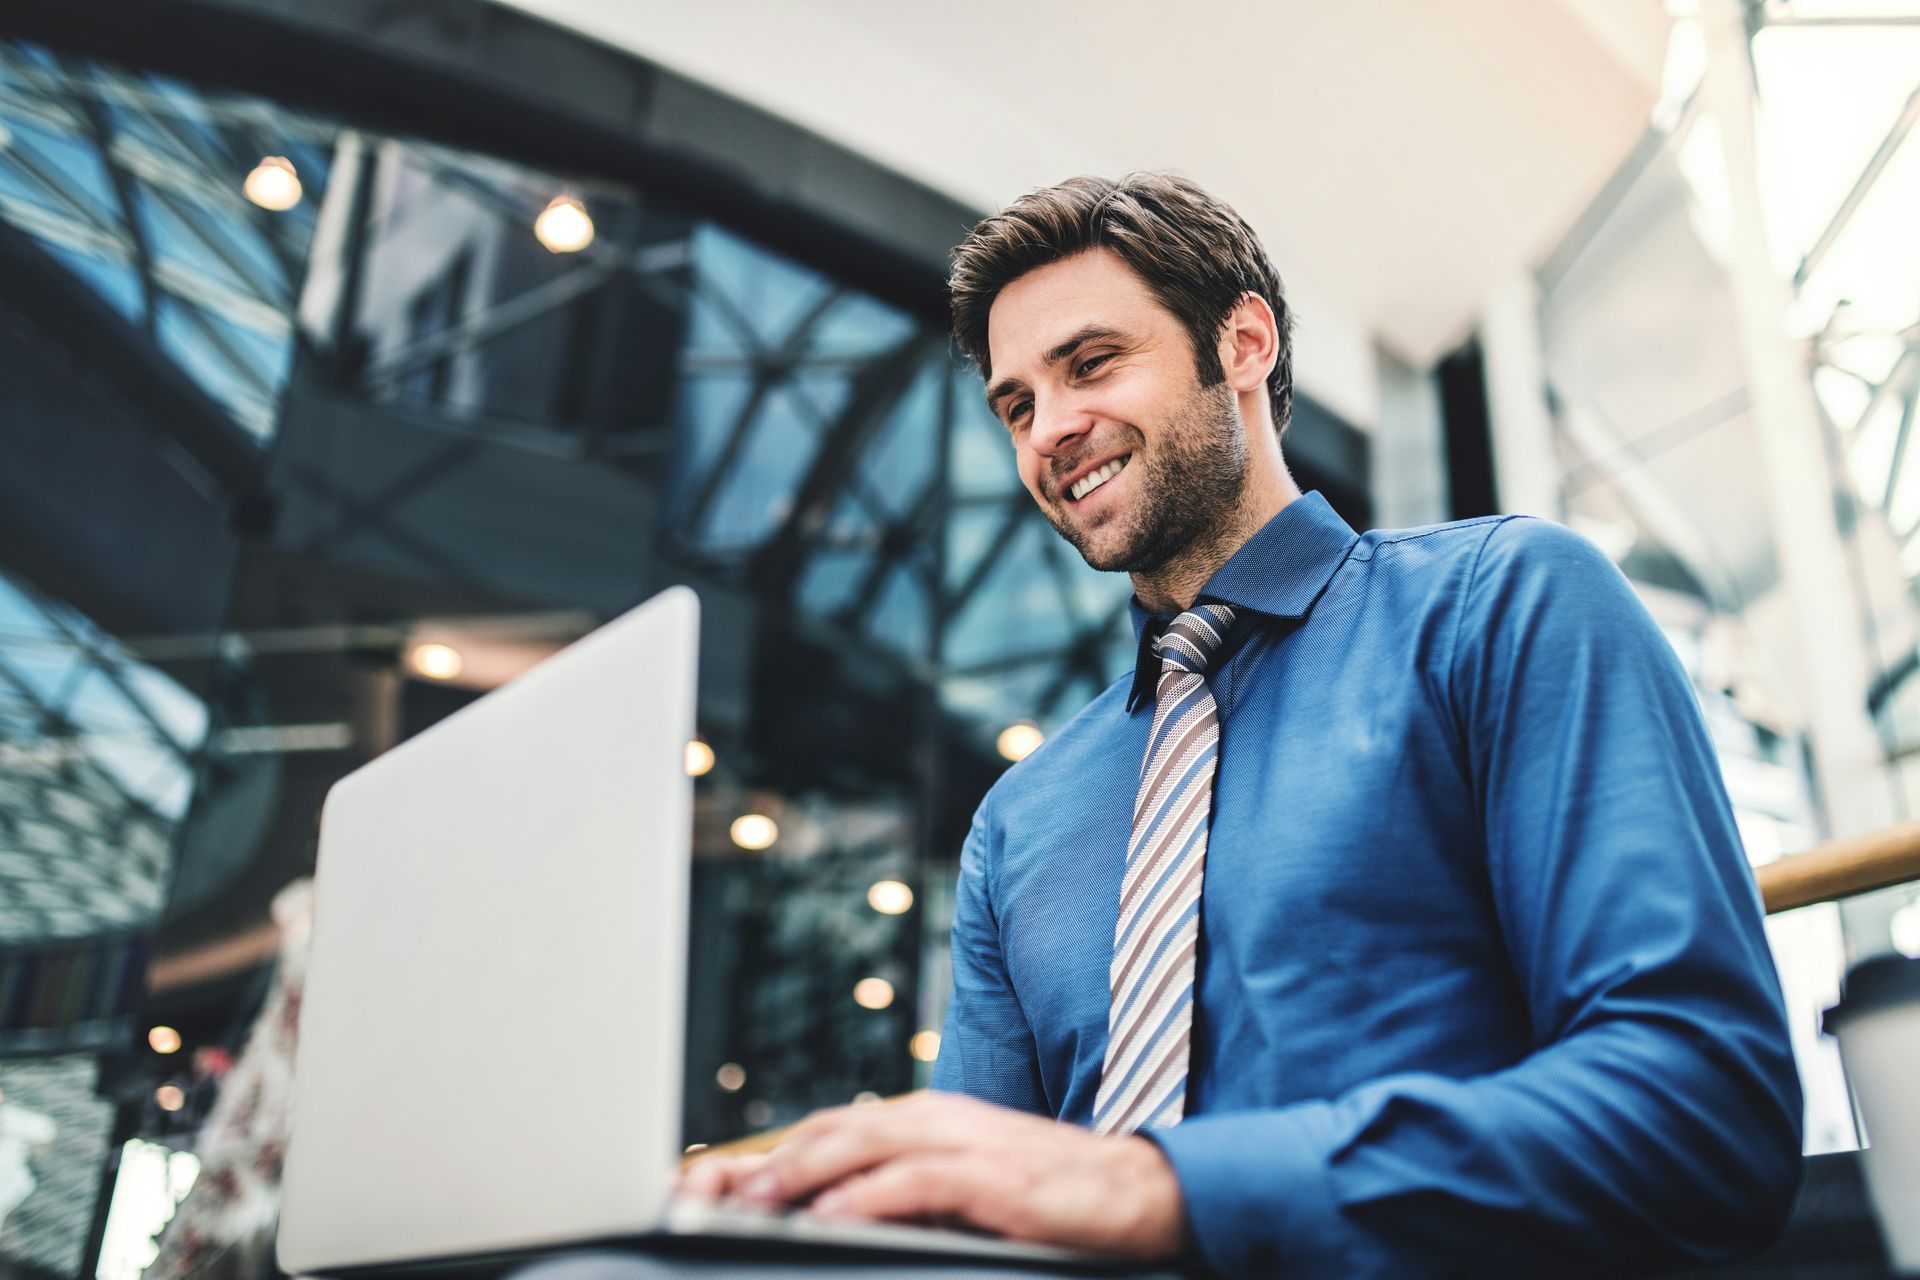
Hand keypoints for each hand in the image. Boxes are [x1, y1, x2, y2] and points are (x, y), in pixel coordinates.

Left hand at [677, 1093, 1186, 1259]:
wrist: (1138, 1190)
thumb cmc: (1054, 1194)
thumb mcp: (972, 1183)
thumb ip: (914, 1188)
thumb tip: (846, 1213)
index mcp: (933, 1118)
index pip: (840, 1126)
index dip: (784, 1150)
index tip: (734, 1183)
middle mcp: (942, 1119)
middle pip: (838, 1128)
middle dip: (777, 1159)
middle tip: (723, 1194)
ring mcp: (969, 1143)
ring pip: (866, 1144)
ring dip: (804, 1170)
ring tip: (758, 1200)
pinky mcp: (994, 1177)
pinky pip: (916, 1181)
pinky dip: (867, 1196)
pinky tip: (832, 1215)